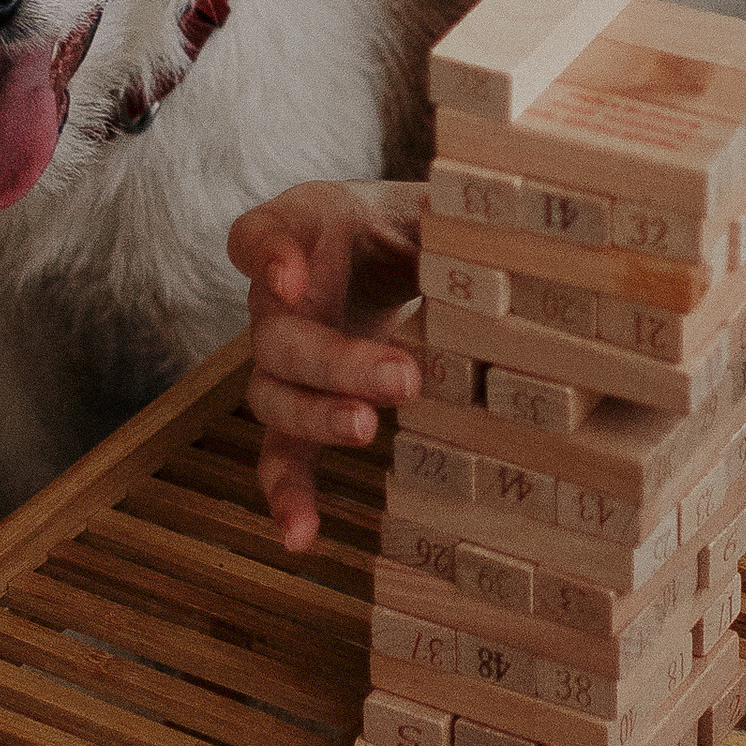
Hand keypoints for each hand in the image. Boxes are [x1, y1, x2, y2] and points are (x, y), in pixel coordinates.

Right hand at [227, 178, 427, 550]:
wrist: (394, 249)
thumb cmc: (409, 225)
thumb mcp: (426, 209)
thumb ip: (445, 222)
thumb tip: (483, 240)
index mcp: (305, 230)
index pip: (262, 234)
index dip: (269, 255)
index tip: (291, 275)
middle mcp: (276, 299)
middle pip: (278, 335)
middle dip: (336, 361)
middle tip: (403, 377)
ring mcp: (282, 359)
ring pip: (272, 395)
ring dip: (317, 417)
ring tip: (367, 429)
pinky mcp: (301, 411)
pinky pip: (280, 455)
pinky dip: (287, 493)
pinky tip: (301, 535)